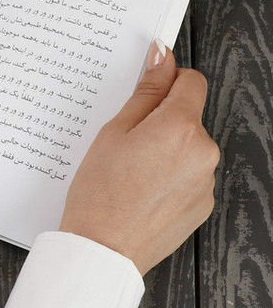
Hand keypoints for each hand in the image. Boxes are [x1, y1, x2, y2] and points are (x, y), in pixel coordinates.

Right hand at [59, 41, 219, 274]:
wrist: (103, 248)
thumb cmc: (100, 192)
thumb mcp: (114, 132)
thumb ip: (145, 92)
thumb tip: (163, 58)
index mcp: (180, 127)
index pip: (191, 81)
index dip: (167, 81)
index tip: (149, 88)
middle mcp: (203, 152)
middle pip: (188, 117)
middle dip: (160, 121)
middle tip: (125, 143)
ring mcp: (206, 181)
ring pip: (187, 147)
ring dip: (166, 149)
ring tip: (131, 172)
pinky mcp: (203, 205)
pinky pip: (189, 175)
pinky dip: (170, 176)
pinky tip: (142, 190)